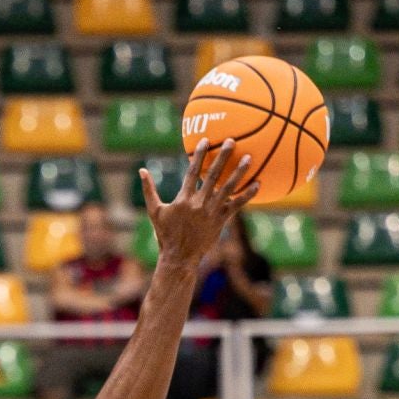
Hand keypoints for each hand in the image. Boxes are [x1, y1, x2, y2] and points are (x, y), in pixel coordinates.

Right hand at [141, 139, 258, 272]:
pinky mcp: (221, 221)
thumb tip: (141, 170)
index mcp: (184, 198)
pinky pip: (237, 205)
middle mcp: (200, 203)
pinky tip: (258, 183)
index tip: (206, 140)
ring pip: (228, 188)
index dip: (200, 155)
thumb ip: (149, 190)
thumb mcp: (155, 212)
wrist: (180, 258)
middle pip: (214, 174)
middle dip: (223, 156)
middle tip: (232, 141)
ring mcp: (212, 212)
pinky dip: (247, 194)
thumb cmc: (165, 235)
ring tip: (249, 158)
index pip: (193, 171)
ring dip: (239, 172)